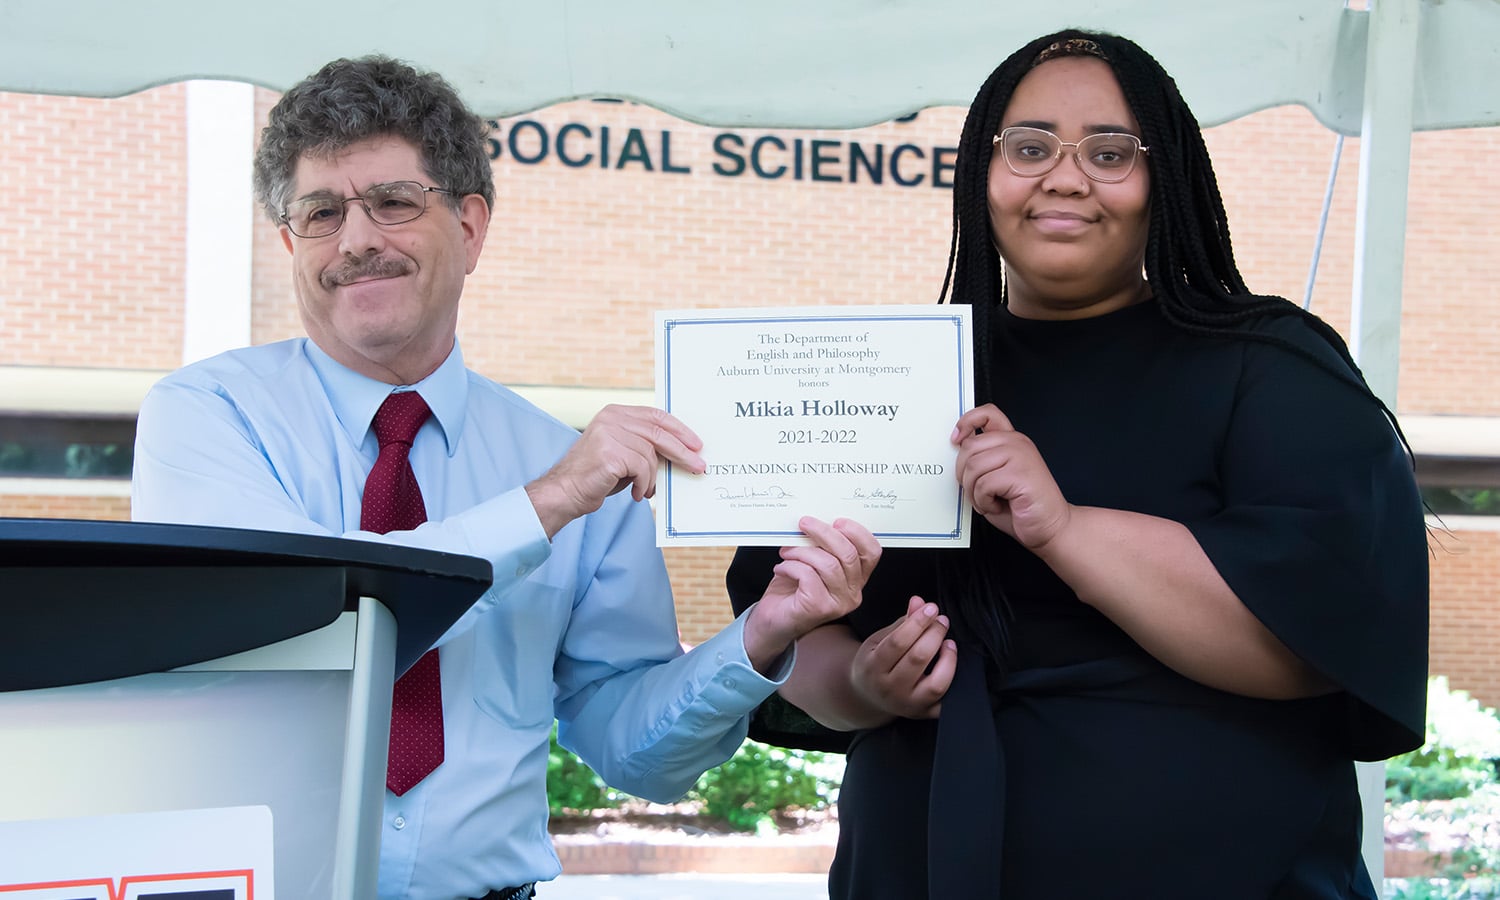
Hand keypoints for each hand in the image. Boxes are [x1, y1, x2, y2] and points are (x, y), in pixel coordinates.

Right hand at [526, 404, 703, 538]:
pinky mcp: (610, 452)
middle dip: (682, 452)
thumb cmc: (597, 476)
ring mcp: (609, 433)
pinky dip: (643, 484)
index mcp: (615, 413)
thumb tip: (680, 452)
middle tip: (698, 466)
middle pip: (659, 433)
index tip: (696, 444)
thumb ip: (645, 446)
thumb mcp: (624, 453)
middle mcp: (611, 418)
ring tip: (645, 489)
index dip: (679, 430)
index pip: (656, 416)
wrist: (566, 492)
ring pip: (650, 455)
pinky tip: (636, 493)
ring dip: (652, 477)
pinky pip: (641, 469)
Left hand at [743, 517, 880, 672]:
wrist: (773, 620)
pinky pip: (808, 575)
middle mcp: (853, 593)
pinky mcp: (819, 608)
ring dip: (802, 551)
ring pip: (827, 564)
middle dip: (824, 532)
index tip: (836, 520)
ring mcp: (838, 603)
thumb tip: (817, 521)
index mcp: (856, 578)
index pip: (872, 552)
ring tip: (786, 552)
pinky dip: (791, 566)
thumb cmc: (792, 588)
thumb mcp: (812, 561)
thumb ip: (822, 546)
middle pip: (848, 554)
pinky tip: (782, 568)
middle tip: (804, 523)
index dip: (858, 533)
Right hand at [849, 595, 956, 719]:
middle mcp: (889, 688)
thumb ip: (902, 623)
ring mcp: (908, 704)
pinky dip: (953, 682)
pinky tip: (950, 663)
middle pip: (918, 659)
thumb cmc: (875, 663)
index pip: (899, 642)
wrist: (867, 697)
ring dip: (948, 659)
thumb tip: (919, 601)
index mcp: (873, 667)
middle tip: (942, 620)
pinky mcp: (923, 714)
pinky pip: (946, 702)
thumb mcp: (879, 640)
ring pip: (935, 684)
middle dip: (934, 634)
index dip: (918, 622)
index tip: (931, 607)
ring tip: (949, 643)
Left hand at [952, 404, 1071, 550]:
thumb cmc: (1022, 506)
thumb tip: (958, 448)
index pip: (987, 414)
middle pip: (969, 446)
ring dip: (974, 492)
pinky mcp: (1020, 473)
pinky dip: (984, 501)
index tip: (956, 439)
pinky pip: (984, 484)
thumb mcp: (995, 476)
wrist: (1049, 527)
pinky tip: (998, 504)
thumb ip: (980, 458)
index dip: (966, 422)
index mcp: (1011, 441)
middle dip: (964, 474)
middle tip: (977, 490)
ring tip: (989, 500)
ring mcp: (1020, 456)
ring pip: (973, 466)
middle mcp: (1017, 444)